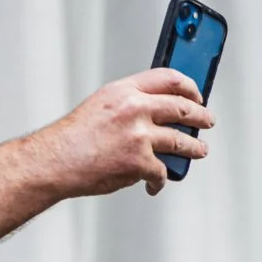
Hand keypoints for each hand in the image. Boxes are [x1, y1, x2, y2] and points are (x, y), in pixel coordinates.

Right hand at [28, 68, 213, 199]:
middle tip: (206, 121)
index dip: (189, 86)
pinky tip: (156, 183)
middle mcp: (135, 109)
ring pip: (181, 141)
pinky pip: (161, 172)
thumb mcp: (101, 106)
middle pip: (182, 108)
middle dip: (200, 116)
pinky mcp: (139, 162)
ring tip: (200, 150)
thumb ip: (128, 104)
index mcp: (124, 91)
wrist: (55, 161)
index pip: (168, 78)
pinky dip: (160, 181)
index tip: (196, 94)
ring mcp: (139, 136)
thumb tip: (157, 113)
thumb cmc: (73, 137)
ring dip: (195, 148)